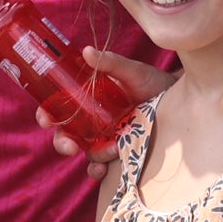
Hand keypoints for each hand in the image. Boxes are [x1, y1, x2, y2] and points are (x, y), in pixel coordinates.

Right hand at [39, 47, 168, 174]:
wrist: (176, 99)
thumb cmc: (151, 82)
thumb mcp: (131, 71)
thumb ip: (110, 63)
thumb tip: (86, 51)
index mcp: (86, 99)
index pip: (58, 109)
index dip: (46, 115)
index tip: (45, 119)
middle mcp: (91, 121)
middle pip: (66, 135)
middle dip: (62, 143)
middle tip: (70, 146)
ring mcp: (104, 139)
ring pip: (84, 152)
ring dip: (92, 155)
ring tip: (112, 149)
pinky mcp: (119, 153)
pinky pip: (100, 166)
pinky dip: (98, 170)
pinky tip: (104, 168)